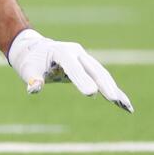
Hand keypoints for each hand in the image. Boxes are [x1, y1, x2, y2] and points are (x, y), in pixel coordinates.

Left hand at [8, 29, 133, 112]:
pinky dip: (113, 90)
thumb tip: (33, 88)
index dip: (82, 80)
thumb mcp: (27, 69)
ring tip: (125, 105)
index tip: (91, 93)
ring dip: (114, 89)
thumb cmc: (30, 61)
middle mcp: (76, 53)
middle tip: (114, 100)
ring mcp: (85, 58)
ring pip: (102, 74)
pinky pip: (102, 79)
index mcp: (61, 52)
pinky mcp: (88, 66)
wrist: (34, 48)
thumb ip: (32, 78)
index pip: (73, 67)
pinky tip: (124, 104)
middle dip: (105, 85)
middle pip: (94, 70)